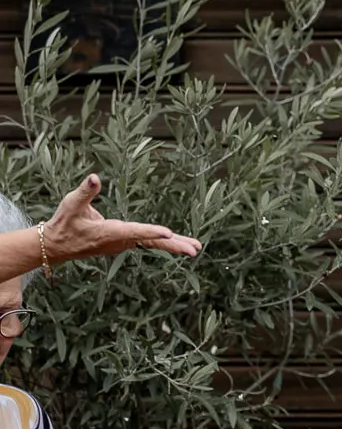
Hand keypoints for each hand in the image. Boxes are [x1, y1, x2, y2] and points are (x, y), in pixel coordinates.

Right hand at [41, 174, 202, 263]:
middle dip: (173, 246)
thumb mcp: (71, 204)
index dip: (151, 231)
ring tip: (196, 248)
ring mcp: (123, 243)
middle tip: (194, 250)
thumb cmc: (65, 222)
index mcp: (109, 232)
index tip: (169, 233)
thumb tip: (95, 177)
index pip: (134, 231)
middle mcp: (120, 240)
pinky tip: (179, 243)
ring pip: (152, 244)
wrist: (58, 245)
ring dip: (174, 246)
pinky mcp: (124, 243)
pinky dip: (164, 243)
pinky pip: (148, 243)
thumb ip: (85, 192)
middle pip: (151, 243)